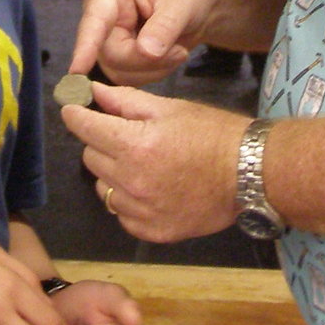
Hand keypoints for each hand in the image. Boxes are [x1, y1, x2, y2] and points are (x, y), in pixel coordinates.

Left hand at [62, 83, 251, 242]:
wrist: (250, 173)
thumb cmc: (213, 134)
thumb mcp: (170, 108)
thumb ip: (126, 101)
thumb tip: (93, 92)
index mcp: (134, 145)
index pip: (84, 128)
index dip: (76, 115)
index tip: (74, 110)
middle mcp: (132, 181)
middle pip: (90, 158)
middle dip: (101, 143)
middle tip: (125, 136)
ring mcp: (141, 211)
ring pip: (103, 188)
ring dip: (113, 174)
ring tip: (142, 165)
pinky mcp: (152, 231)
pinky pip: (121, 214)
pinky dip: (128, 201)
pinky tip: (150, 188)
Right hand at [70, 0, 210, 85]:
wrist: (198, 3)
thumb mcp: (182, 3)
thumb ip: (164, 27)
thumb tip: (146, 52)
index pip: (95, 20)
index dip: (86, 46)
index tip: (76, 70)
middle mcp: (101, 13)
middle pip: (109, 54)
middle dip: (146, 60)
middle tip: (180, 52)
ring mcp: (106, 37)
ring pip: (118, 71)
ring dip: (153, 69)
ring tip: (178, 50)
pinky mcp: (116, 56)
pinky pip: (128, 78)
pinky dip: (153, 73)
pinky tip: (169, 56)